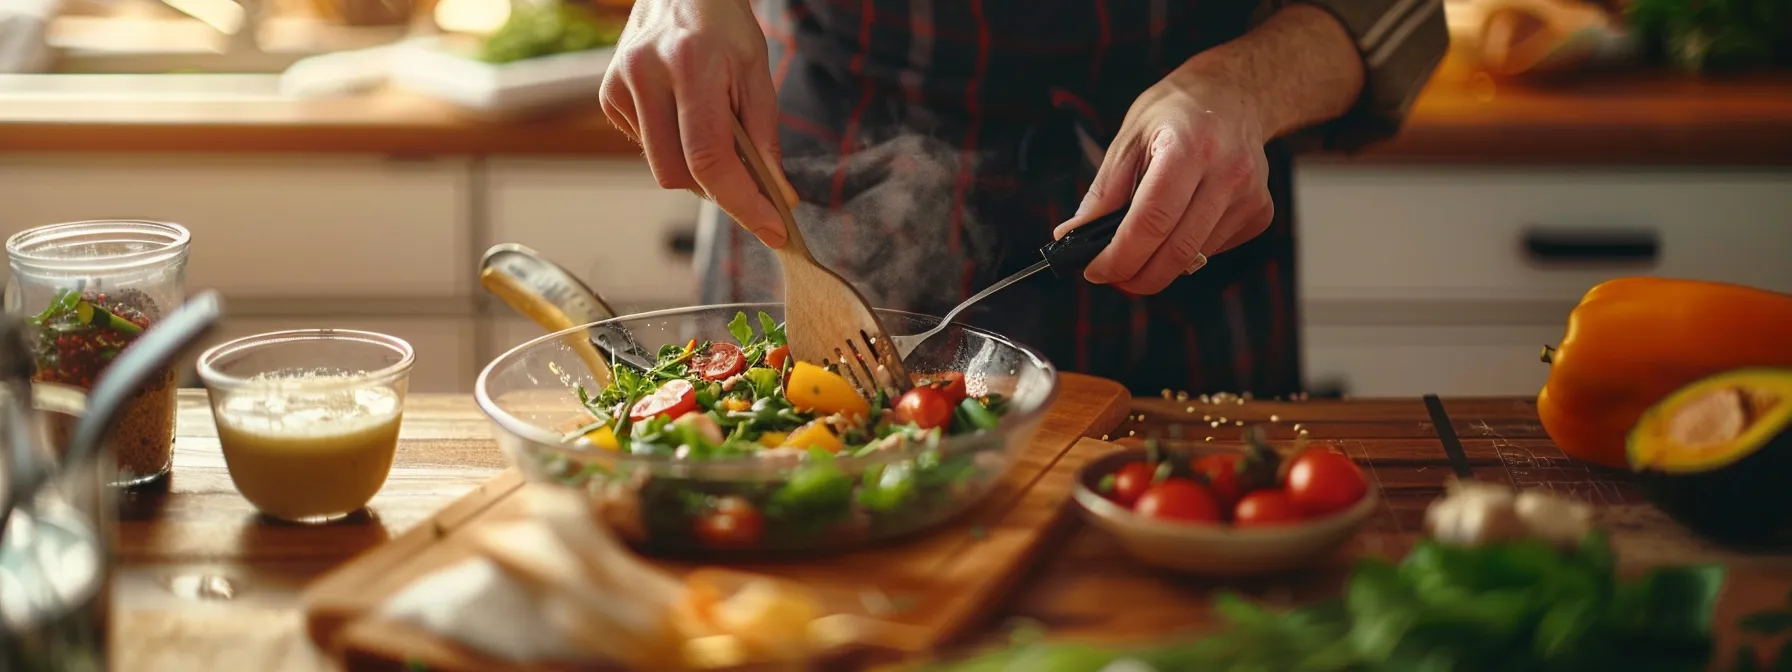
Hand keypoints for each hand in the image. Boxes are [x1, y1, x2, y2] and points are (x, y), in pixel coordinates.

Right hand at [601, 0, 797, 246]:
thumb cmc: (723, 25)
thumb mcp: (756, 70)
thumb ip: (764, 134)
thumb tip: (776, 194)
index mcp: (690, 65)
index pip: (710, 158)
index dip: (742, 203)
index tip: (771, 229)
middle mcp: (646, 75)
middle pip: (677, 174)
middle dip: (717, 189)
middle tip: (747, 181)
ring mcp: (620, 85)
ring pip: (659, 167)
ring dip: (693, 167)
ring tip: (711, 127)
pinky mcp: (608, 95)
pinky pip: (646, 147)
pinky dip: (671, 146)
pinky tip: (681, 113)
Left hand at [1053, 65, 1273, 294]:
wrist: (1234, 94)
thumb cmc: (1176, 112)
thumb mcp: (1130, 138)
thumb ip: (1103, 192)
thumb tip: (1073, 236)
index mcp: (1190, 147)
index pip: (1152, 220)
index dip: (1120, 255)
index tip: (1095, 270)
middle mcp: (1229, 172)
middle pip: (1178, 251)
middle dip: (1138, 276)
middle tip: (1112, 276)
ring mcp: (1250, 195)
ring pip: (1196, 257)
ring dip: (1161, 263)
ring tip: (1143, 240)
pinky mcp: (1261, 213)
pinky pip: (1214, 250)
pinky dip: (1187, 249)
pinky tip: (1182, 220)